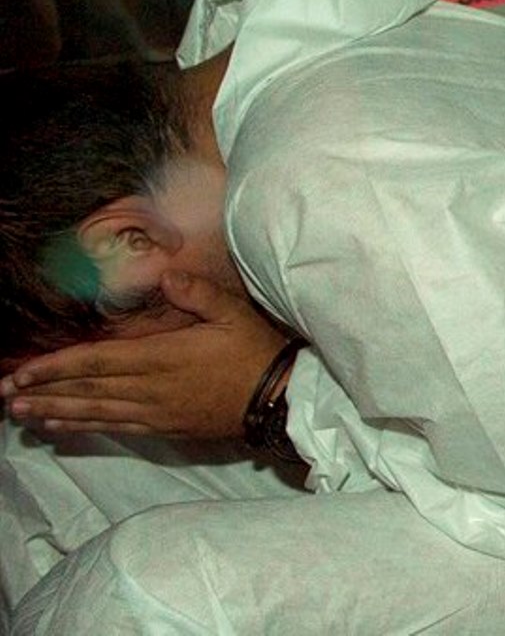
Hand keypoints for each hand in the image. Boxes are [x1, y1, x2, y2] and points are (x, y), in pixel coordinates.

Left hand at [1, 271, 290, 437]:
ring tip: (24, 415)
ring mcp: (157, 412)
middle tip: (5, 397)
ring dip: (58, 413)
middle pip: (88, 391)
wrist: (277, 398)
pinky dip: (87, 428)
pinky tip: (67, 427)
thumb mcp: (233, 313)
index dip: (56, 367)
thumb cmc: (255, 352)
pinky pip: (118, 429)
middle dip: (44, 392)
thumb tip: (165, 274)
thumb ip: (199, 293)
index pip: (98, 362)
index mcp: (163, 357)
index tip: (23, 372)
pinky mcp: (166, 428)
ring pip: (97, 413)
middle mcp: (152, 388)